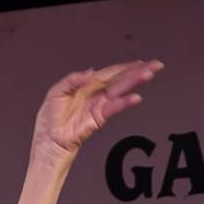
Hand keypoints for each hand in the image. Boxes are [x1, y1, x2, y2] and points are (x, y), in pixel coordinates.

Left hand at [33, 62, 163, 159]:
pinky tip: (134, 97)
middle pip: (120, 79)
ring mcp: (98, 107)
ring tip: (148, 75)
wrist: (48, 141)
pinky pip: (113, 108)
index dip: (124, 66)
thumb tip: (89, 72)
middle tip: (154, 65)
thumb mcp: (56, 91)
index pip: (109, 73)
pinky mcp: (98, 119)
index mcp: (86, 86)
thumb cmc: (50, 120)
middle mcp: (95, 95)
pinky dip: (124, 103)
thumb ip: (73, 79)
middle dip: (137, 72)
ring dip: (134, 82)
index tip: (139, 62)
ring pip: (120, 90)